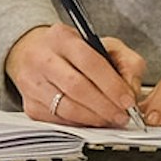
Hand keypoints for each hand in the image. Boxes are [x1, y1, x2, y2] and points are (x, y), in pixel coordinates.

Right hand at [5, 23, 146, 126]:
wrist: (36, 55)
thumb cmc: (75, 52)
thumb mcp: (106, 45)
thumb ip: (127, 64)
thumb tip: (131, 91)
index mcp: (61, 37)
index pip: (89, 62)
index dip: (112, 85)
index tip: (128, 101)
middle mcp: (41, 58)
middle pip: (76, 87)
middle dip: (105, 106)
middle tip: (122, 116)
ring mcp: (31, 82)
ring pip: (66, 108)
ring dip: (94, 118)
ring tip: (110, 119)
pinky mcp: (29, 104)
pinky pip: (58, 120)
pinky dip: (79, 124)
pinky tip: (92, 120)